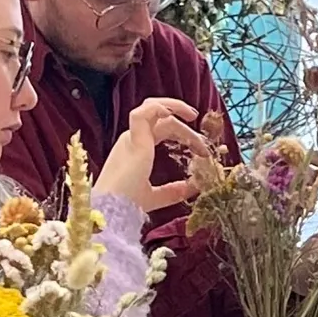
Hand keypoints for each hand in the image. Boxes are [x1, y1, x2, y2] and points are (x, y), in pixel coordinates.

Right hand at [94, 97, 213, 213]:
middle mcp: (132, 140)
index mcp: (136, 150)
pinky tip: (174, 115)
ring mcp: (132, 137)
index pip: (161, 130)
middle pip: (159, 117)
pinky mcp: (133, 138)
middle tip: (200, 127)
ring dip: (174, 107)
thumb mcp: (157, 197)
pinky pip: (144, 112)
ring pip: (152, 108)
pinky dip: (160, 108)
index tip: (202, 150)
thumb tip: (194, 187)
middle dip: (182, 119)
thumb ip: (174, 190)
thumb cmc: (128, 205)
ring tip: (192, 114)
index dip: (183, 134)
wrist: (115, 209)